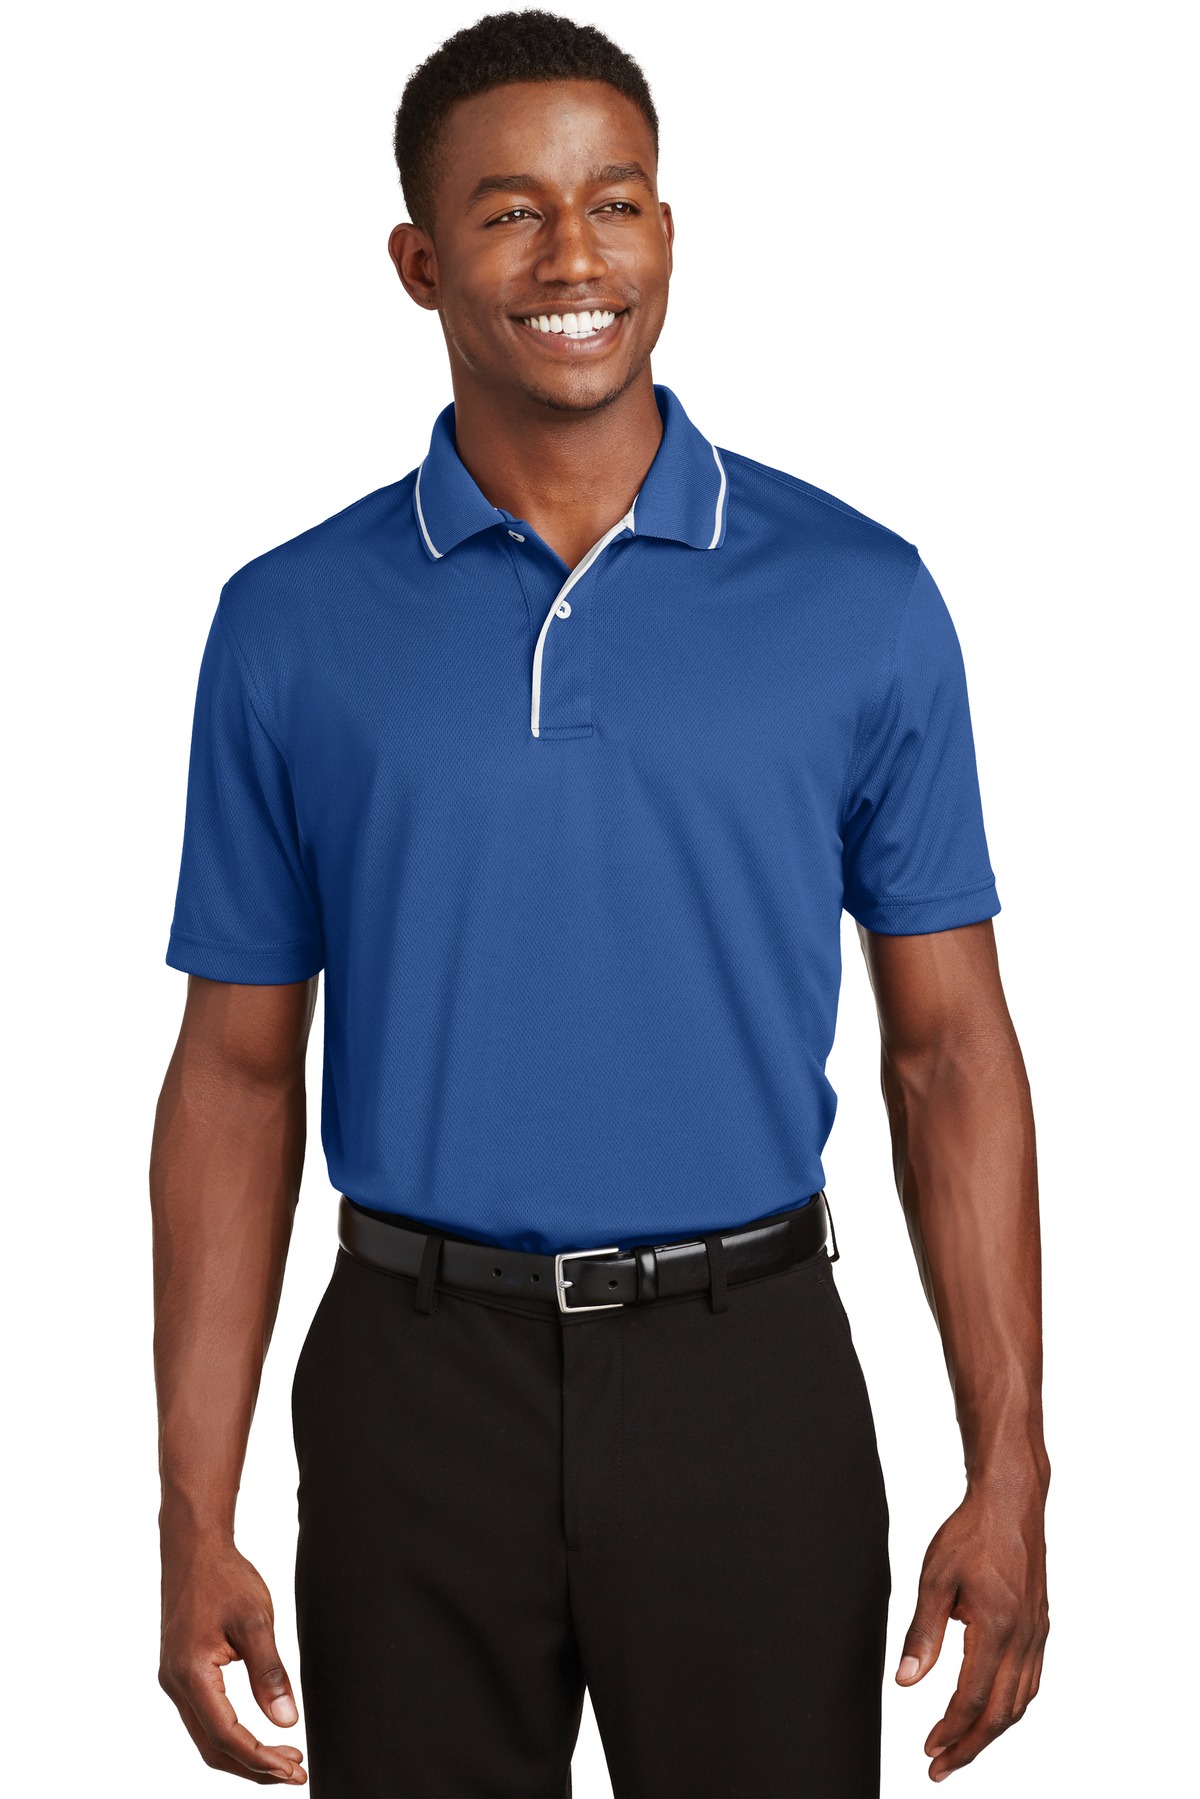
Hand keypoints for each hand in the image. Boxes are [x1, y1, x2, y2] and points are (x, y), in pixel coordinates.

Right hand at [159, 1532, 306, 1783]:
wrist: (193, 1547)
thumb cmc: (224, 1577)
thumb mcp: (255, 1621)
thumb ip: (269, 1673)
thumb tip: (286, 1721)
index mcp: (191, 1674)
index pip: (226, 1735)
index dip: (261, 1758)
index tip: (293, 1769)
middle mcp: (176, 1684)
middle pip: (212, 1747)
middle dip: (253, 1765)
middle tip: (294, 1770)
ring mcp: (174, 1679)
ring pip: (206, 1735)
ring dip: (243, 1752)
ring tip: (283, 1756)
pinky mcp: (181, 1671)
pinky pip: (203, 1716)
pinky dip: (230, 1732)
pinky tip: (256, 1730)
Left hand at [895, 1478, 1048, 1780]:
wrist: (1011, 1502)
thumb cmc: (971, 1534)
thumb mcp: (935, 1579)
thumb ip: (922, 1634)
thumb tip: (907, 1682)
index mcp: (997, 1629)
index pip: (972, 1699)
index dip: (950, 1731)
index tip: (929, 1750)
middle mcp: (1024, 1638)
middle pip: (1000, 1713)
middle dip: (970, 1746)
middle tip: (941, 1767)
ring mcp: (1037, 1634)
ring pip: (1020, 1702)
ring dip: (991, 1731)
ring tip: (963, 1746)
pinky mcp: (1040, 1626)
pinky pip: (1030, 1681)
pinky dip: (1011, 1706)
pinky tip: (993, 1710)